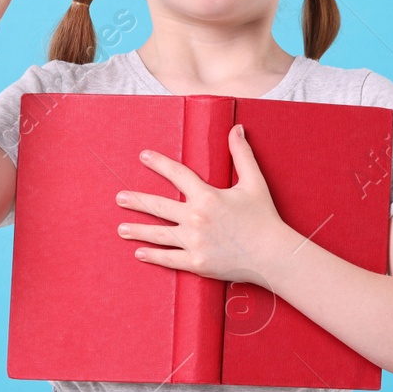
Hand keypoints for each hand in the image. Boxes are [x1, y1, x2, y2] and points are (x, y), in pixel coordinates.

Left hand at [115, 124, 292, 283]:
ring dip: (137, 230)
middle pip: (158, 206)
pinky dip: (153, 256)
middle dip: (137, 200)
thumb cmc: (264, 217)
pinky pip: (169, 258)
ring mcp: (195, 242)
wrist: (273, 254)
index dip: (159, 163)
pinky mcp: (197, 263)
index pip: (178, 174)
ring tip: (121, 228)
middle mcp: (197, 218)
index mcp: (208, 196)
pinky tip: (139, 253)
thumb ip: (242, 155)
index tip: (143, 156)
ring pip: (158, 234)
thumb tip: (236, 129)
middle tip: (119, 197)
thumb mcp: (254, 182)